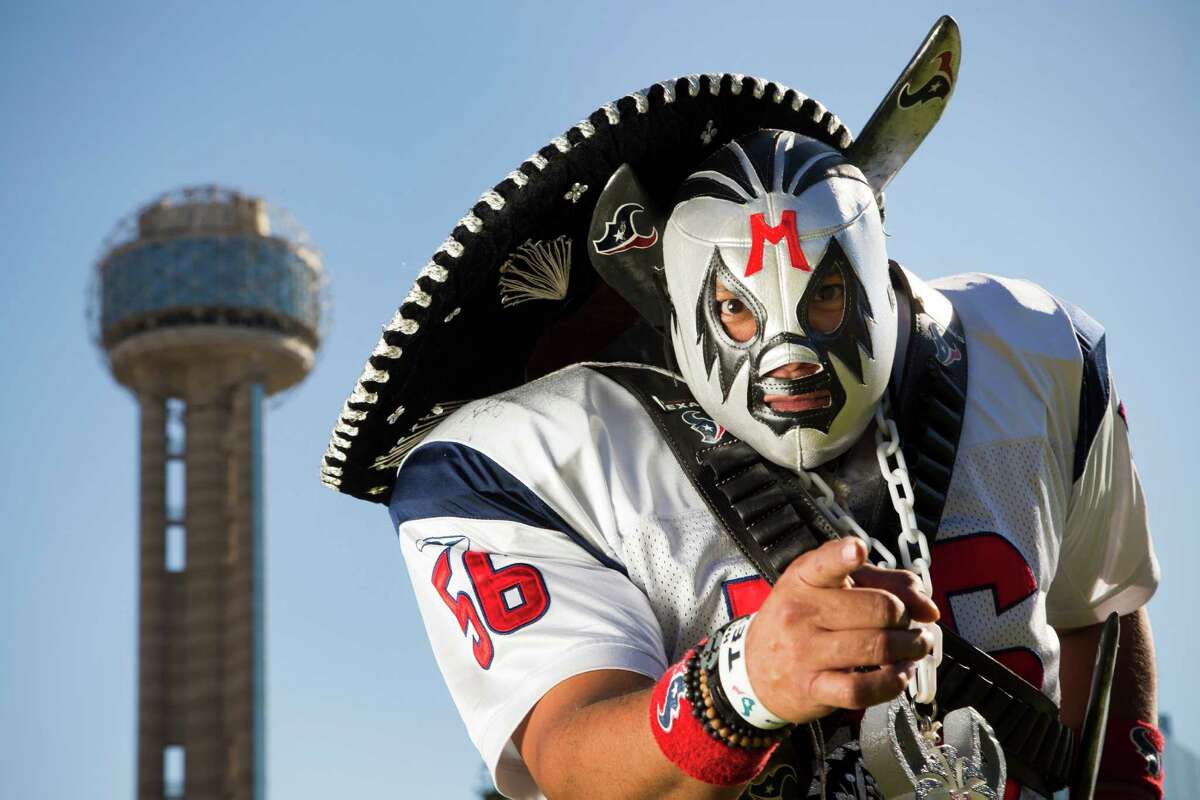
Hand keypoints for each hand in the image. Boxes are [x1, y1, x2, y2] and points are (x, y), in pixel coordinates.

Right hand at [745, 538, 939, 722]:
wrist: (754, 669)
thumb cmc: (800, 622)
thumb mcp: (826, 587)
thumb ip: (881, 582)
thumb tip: (927, 606)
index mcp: (804, 578)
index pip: (825, 563)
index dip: (844, 555)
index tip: (857, 549)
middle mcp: (801, 612)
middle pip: (877, 609)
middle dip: (907, 618)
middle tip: (911, 623)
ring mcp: (805, 652)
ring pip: (877, 647)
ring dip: (911, 648)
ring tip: (915, 646)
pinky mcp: (813, 688)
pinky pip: (863, 690)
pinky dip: (893, 682)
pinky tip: (898, 674)